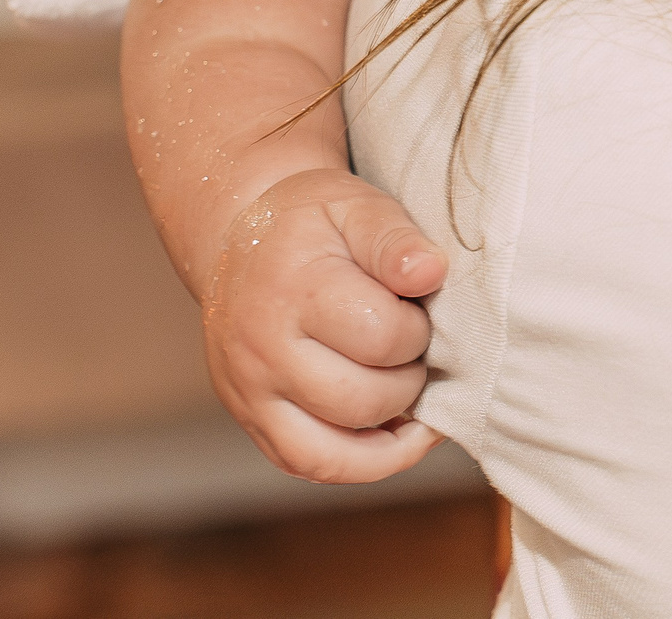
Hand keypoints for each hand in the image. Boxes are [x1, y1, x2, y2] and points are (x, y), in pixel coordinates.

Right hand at [202, 167, 449, 482]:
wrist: (241, 240)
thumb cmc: (311, 224)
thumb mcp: (356, 207)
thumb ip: (395, 239)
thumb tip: (430, 273)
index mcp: (293, 291)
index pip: (382, 337)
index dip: (417, 328)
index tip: (414, 306)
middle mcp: (261, 351)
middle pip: (362, 400)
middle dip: (408, 378)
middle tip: (411, 345)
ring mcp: (248, 394)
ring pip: (331, 454)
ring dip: (389, 432)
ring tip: (409, 394)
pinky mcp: (250, 419)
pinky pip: (307, 465)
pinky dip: (360, 462)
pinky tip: (392, 431)